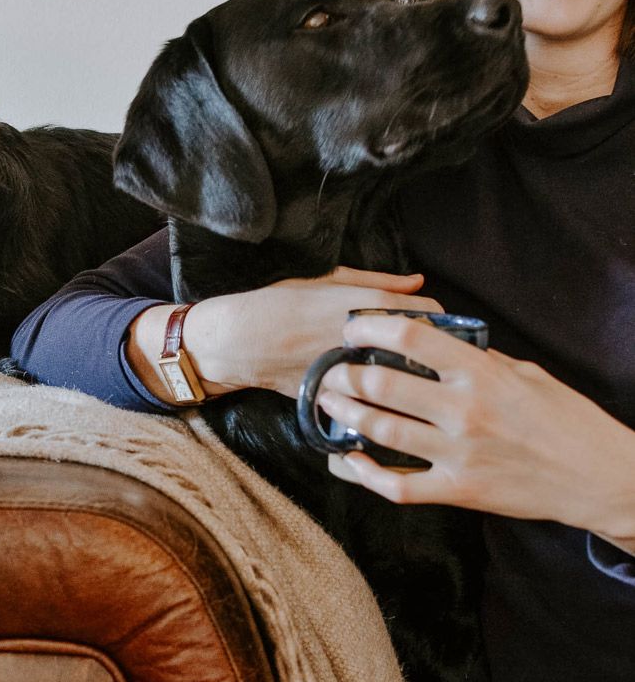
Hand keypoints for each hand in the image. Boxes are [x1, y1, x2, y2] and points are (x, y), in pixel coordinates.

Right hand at [188, 267, 441, 397]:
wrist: (243, 339)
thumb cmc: (283, 302)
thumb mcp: (330, 280)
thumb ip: (379, 281)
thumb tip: (419, 280)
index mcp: (369, 304)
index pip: (430, 311)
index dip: (439, 319)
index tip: (435, 326)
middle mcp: (368, 338)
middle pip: (425, 348)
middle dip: (432, 352)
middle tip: (427, 355)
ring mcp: (355, 370)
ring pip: (404, 378)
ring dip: (411, 377)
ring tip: (409, 377)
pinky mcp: (341, 395)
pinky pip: (378, 401)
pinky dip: (385, 400)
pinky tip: (384, 397)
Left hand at [319, 313, 634, 542]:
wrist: (597, 476)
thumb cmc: (564, 418)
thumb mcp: (524, 372)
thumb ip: (477, 357)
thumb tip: (435, 338)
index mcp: (481, 373)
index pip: (410, 339)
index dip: (370, 328)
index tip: (352, 328)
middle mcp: (464, 410)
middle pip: (381, 384)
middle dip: (343, 374)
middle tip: (329, 368)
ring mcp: (459, 454)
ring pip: (380, 431)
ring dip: (344, 414)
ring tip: (328, 402)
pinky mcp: (459, 491)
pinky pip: (398, 486)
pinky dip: (365, 475)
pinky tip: (349, 461)